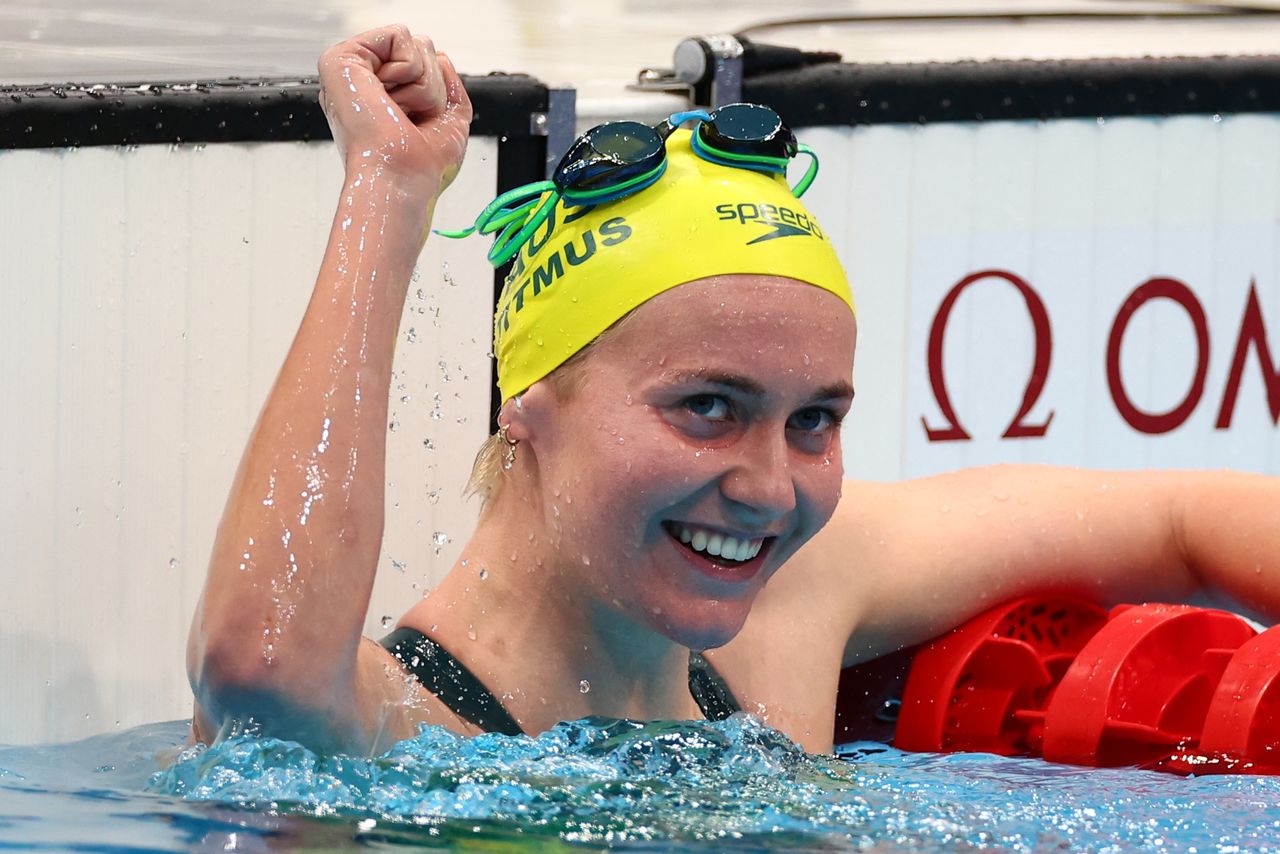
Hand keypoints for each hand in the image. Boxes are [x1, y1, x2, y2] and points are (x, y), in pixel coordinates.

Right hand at [317, 25, 472, 193]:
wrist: (402, 180)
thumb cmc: (422, 167)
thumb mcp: (451, 121)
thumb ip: (449, 86)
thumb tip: (439, 56)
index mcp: (381, 98)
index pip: (424, 66)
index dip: (435, 93)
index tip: (418, 127)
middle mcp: (364, 84)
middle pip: (424, 50)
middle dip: (432, 87)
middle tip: (409, 120)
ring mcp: (351, 71)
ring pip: (416, 43)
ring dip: (423, 84)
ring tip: (399, 113)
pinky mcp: (341, 59)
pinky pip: (399, 36)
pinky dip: (409, 70)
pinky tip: (388, 100)